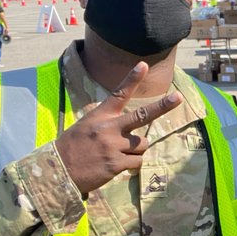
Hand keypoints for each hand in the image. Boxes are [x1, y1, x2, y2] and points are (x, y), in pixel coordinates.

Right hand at [54, 62, 181, 195]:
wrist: (58, 170)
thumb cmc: (73, 147)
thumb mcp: (87, 126)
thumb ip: (109, 123)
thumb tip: (132, 129)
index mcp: (100, 116)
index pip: (119, 94)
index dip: (132, 79)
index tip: (144, 65)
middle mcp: (109, 128)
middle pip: (142, 115)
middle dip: (162, 106)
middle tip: (178, 97)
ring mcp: (114, 146)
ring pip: (142, 144)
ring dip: (135, 150)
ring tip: (117, 154)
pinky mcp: (117, 163)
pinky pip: (137, 161)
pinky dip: (132, 164)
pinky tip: (116, 165)